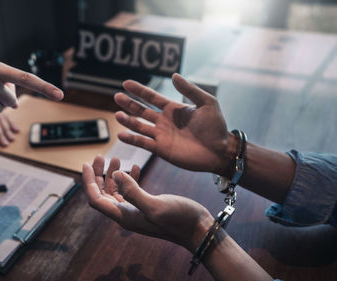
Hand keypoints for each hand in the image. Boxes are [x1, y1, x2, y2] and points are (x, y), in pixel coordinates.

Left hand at [82, 155, 213, 251]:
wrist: (199, 230)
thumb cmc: (179, 220)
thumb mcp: (154, 205)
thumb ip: (133, 191)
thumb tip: (115, 175)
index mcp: (123, 216)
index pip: (96, 199)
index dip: (88, 182)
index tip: (86, 163)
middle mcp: (126, 214)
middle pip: (102, 193)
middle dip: (98, 175)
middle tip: (100, 156)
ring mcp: (136, 210)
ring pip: (115, 191)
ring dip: (112, 175)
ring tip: (114, 158)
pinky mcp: (147, 206)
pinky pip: (130, 191)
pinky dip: (129, 178)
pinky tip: (134, 167)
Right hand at [114, 73, 235, 174]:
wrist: (220, 151)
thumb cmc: (217, 127)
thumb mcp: (207, 103)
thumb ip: (190, 90)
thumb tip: (174, 75)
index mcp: (173, 109)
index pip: (151, 97)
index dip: (139, 90)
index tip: (126, 83)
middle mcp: (164, 121)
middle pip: (141, 111)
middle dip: (129, 104)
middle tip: (117, 96)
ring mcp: (161, 136)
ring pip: (139, 126)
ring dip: (128, 121)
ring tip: (117, 115)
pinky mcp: (161, 149)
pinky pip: (143, 143)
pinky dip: (132, 140)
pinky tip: (121, 135)